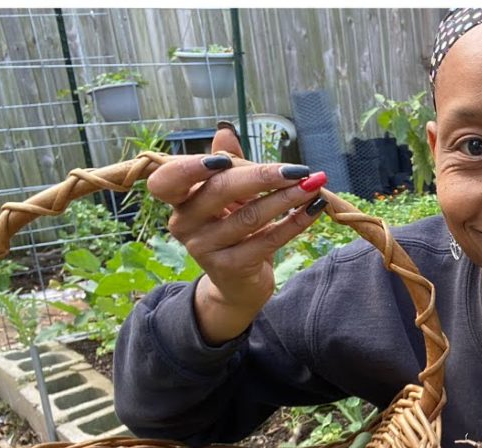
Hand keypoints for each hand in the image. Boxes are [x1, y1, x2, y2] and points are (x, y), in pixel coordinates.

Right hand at [146, 126, 327, 344]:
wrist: (237, 284)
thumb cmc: (234, 231)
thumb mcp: (229, 197)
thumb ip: (228, 165)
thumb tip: (225, 130)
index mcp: (179, 200)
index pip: (166, 180)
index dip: (190, 167)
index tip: (223, 160)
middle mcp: (185, 223)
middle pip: (219, 191)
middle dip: (262, 176)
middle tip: (297, 169)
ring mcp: (205, 248)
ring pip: (250, 216)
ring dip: (287, 198)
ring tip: (313, 185)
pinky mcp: (231, 267)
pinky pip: (268, 240)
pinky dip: (295, 222)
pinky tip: (314, 208)